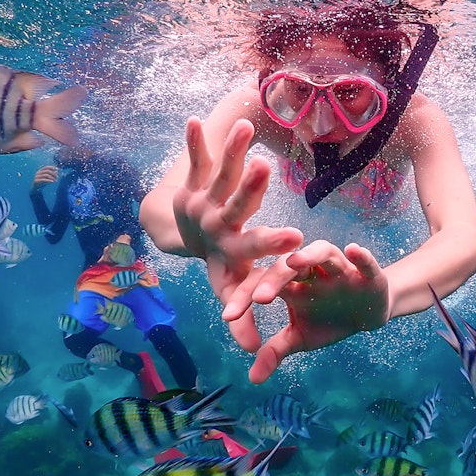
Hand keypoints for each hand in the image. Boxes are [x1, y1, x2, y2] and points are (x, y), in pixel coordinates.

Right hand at [31, 165, 58, 189]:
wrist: (36, 188)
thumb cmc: (42, 181)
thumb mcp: (47, 177)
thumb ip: (51, 174)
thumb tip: (56, 171)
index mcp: (40, 170)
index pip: (46, 167)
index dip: (52, 167)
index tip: (57, 169)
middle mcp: (38, 172)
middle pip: (47, 171)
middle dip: (53, 174)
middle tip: (57, 177)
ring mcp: (37, 176)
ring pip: (46, 175)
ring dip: (52, 177)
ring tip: (56, 180)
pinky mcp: (36, 181)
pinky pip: (43, 180)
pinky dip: (49, 180)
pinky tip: (52, 182)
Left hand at [173, 117, 303, 346]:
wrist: (181, 236)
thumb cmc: (219, 261)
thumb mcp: (230, 287)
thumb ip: (243, 314)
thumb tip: (254, 355)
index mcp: (230, 248)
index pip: (254, 249)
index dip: (273, 246)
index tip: (295, 240)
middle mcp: (217, 222)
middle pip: (235, 205)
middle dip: (250, 188)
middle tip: (263, 169)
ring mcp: (203, 198)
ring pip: (219, 173)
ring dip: (230, 150)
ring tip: (243, 127)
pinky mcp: (194, 179)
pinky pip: (195, 158)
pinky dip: (193, 140)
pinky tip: (193, 120)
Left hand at [223, 240, 389, 382]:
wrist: (368, 314)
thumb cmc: (328, 321)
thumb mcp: (300, 337)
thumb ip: (275, 352)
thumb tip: (253, 378)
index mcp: (291, 283)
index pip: (261, 284)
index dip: (244, 298)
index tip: (228, 317)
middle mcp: (312, 271)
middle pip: (288, 266)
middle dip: (274, 280)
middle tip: (260, 298)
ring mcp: (340, 270)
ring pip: (323, 252)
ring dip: (310, 256)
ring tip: (295, 261)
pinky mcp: (368, 273)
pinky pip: (365, 262)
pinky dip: (360, 256)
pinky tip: (353, 250)